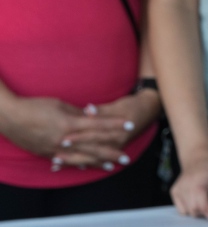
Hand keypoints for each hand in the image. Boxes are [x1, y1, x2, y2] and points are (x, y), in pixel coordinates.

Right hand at [0, 95, 130, 167]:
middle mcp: (64, 139)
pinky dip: (76, 164)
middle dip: (110, 151)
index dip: (115, 125)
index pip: (98, 125)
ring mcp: (54, 148)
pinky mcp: (45, 153)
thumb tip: (92, 117)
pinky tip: (85, 167)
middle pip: (92, 146)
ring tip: (110, 166)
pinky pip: (65, 161)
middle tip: (125, 157)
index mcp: (69, 124)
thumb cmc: (35, 106)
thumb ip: (78, 114)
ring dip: (96, 162)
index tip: (130, 125)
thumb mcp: (60, 105)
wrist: (10, 117)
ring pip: (80, 157)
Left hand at [56, 90, 160, 168]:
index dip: (78, 137)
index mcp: (117, 132)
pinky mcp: (114, 148)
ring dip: (74, 161)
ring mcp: (115, 147)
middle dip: (72, 154)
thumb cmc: (133, 106)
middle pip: (90, 150)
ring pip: (92, 157)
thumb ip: (101, 111)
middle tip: (54, 158)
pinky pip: (97, 158)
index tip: (63, 139)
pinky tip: (70, 165)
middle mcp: (116, 143)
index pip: (94, 136)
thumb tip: (88, 109)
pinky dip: (83, 162)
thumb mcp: (118, 106)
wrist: (149, 110)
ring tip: (56, 164)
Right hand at [172, 151, 207, 218]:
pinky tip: (197, 202)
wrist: (198, 156)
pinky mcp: (174, 191)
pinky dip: (188, 209)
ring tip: (206, 205)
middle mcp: (188, 183)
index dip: (206, 210)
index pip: (200, 199)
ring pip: (187, 211)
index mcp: (203, 178)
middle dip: (204, 213)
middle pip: (194, 209)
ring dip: (197, 212)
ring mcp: (179, 187)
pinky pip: (180, 209)